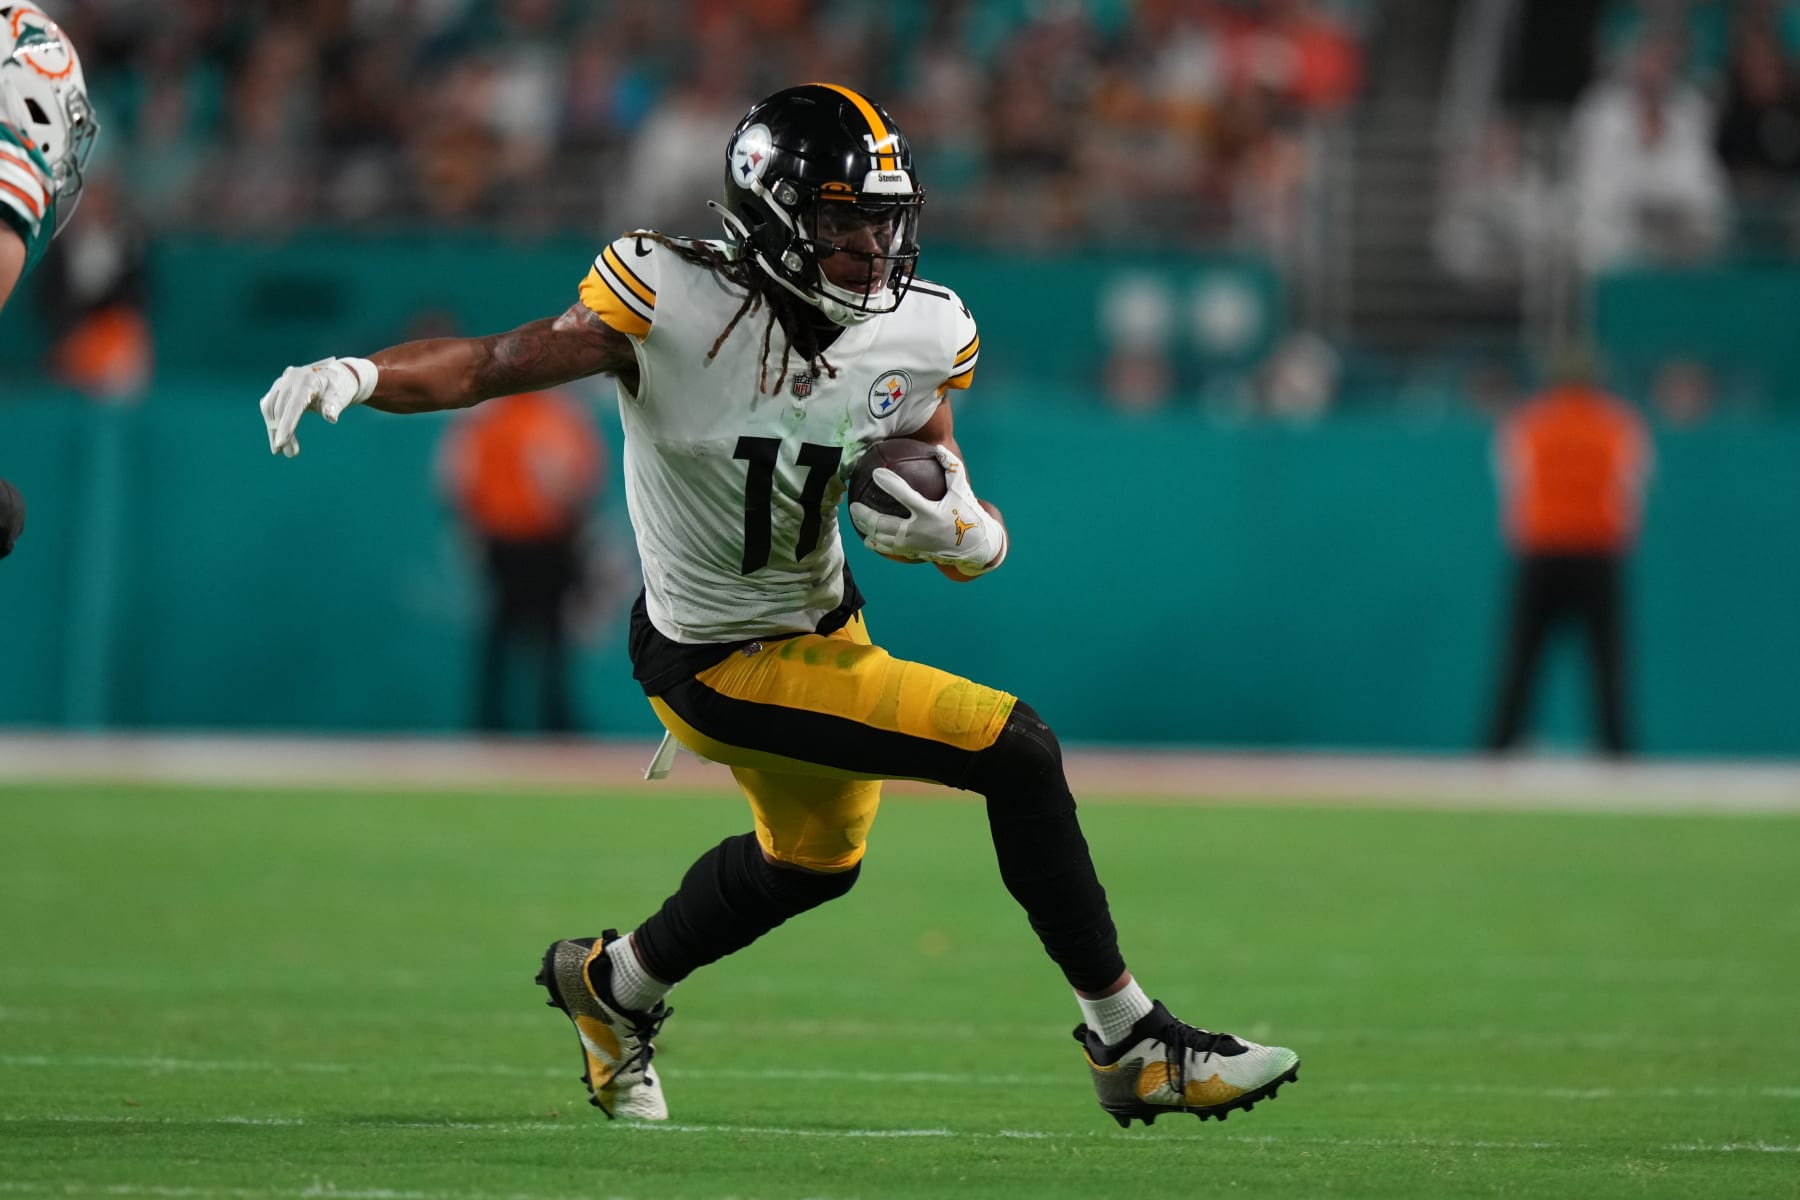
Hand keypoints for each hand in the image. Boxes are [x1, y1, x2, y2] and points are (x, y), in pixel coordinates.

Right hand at [259, 357, 376, 457]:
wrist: (333, 376)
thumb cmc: (338, 388)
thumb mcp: (340, 396)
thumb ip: (334, 406)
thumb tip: (332, 417)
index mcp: (306, 380)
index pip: (293, 406)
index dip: (286, 426)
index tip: (280, 444)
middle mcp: (290, 379)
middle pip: (280, 409)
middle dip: (282, 433)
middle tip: (290, 454)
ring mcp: (281, 382)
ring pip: (270, 409)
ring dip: (274, 431)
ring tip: (283, 451)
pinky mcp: (277, 389)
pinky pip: (269, 407)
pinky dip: (272, 423)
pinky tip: (276, 438)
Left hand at [849, 445, 1006, 575]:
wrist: (976, 546)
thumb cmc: (967, 512)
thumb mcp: (962, 488)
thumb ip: (951, 467)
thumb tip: (937, 447)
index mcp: (931, 512)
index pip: (905, 496)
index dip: (889, 484)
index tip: (876, 472)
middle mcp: (921, 530)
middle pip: (886, 524)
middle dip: (866, 515)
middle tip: (853, 504)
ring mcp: (916, 544)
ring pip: (884, 539)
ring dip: (867, 529)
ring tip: (855, 518)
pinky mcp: (915, 553)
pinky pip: (891, 550)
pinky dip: (877, 544)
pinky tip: (867, 539)